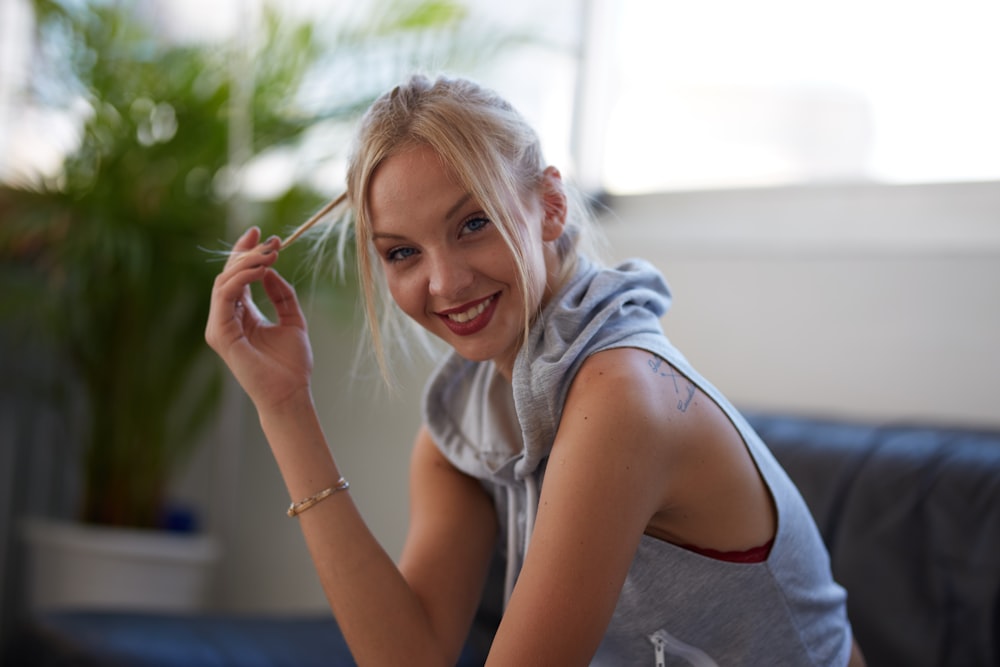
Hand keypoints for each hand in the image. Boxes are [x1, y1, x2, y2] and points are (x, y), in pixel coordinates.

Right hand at [206, 227, 313, 409]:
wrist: (291, 393)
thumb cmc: (292, 364)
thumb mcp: (293, 320)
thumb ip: (282, 295)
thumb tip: (271, 269)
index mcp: (241, 315)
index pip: (238, 277)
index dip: (247, 253)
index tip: (265, 234)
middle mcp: (226, 319)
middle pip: (228, 275)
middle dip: (247, 253)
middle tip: (271, 240)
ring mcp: (219, 327)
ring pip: (224, 282)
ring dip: (246, 263)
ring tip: (269, 253)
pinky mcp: (219, 334)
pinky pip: (225, 297)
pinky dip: (241, 279)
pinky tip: (261, 270)